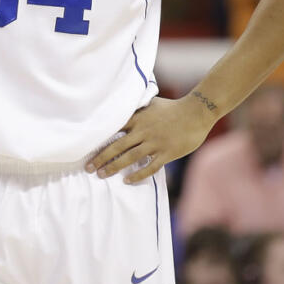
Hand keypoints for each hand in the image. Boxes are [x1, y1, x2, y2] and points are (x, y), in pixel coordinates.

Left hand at [85, 96, 214, 183]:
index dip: (100, 139)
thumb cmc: (173, 107)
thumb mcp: (151, 102)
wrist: (197, 112)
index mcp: (138, 118)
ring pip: (130, 158)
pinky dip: (137, 175)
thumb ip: (137, 107)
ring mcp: (155, 143)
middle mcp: (144, 131)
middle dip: (101, 157)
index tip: (87, 147)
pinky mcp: (167, 153)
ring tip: (101, 175)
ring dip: (114, 167)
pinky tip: (127, 181)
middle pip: (117, 146)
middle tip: (88, 167)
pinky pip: (150, 167)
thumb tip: (122, 103)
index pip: (114, 128)